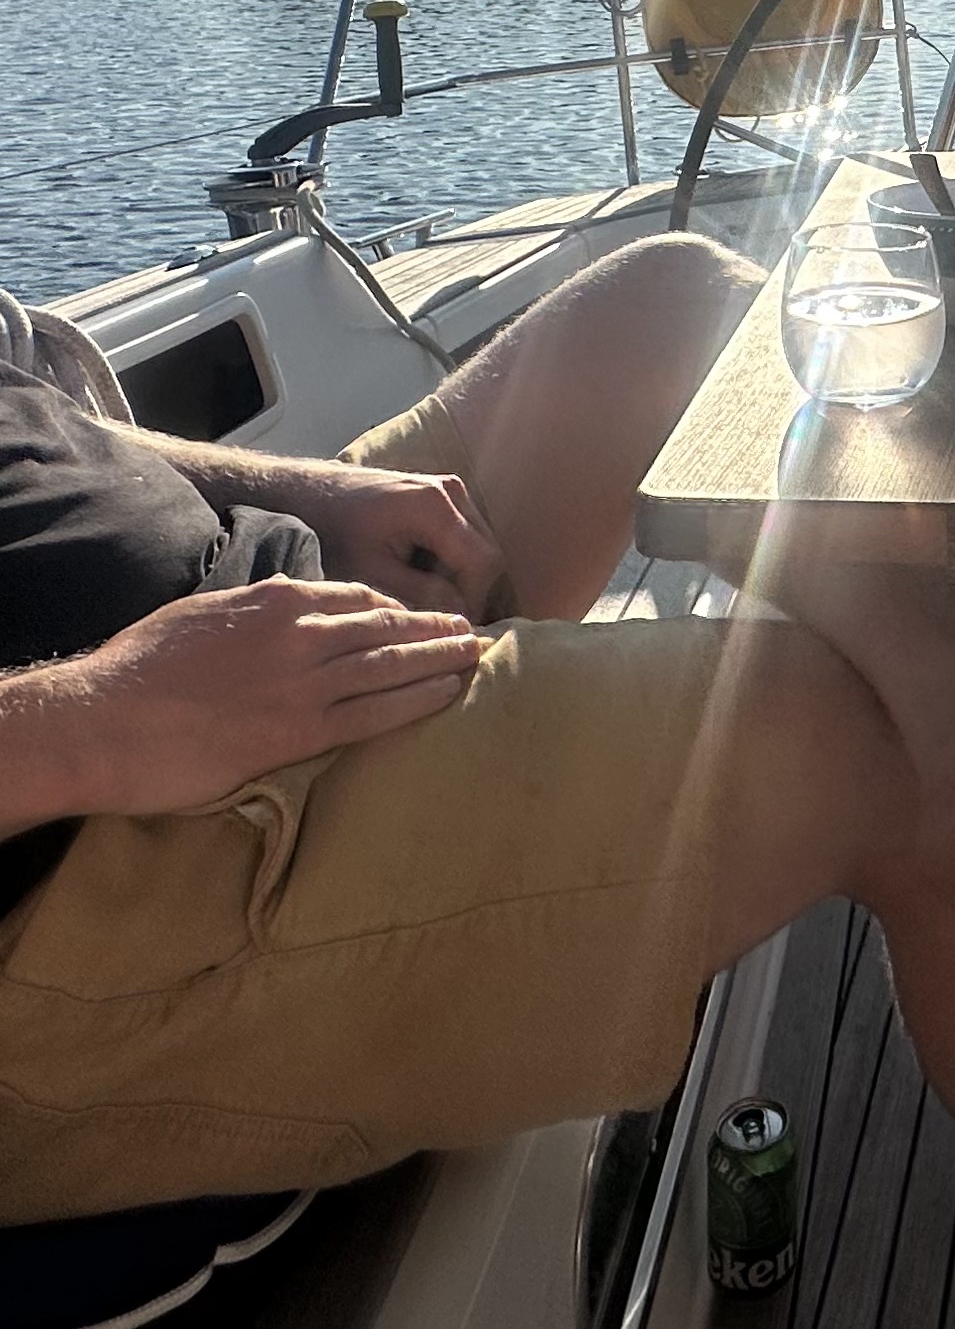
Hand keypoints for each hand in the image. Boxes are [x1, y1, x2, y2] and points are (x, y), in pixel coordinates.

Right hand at [44, 579, 483, 819]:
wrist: (104, 718)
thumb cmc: (140, 669)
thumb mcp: (202, 615)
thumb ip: (248, 614)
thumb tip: (272, 617)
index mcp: (274, 601)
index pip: (354, 597)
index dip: (393, 607)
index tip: (417, 614)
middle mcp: (299, 633)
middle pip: (386, 624)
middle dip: (433, 626)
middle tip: (470, 629)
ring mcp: (303, 682)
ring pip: (392, 662)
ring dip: (440, 657)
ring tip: (476, 653)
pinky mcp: (298, 731)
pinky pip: (376, 711)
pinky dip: (420, 699)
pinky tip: (450, 693)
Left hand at [306, 470, 506, 619]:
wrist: (308, 494)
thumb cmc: (333, 534)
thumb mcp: (371, 573)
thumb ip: (421, 594)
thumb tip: (461, 619)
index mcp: (436, 507)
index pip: (483, 562)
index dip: (476, 601)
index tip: (453, 631)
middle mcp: (452, 491)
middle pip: (487, 551)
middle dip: (471, 590)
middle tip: (444, 622)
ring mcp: (449, 488)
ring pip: (479, 543)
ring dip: (462, 576)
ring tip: (431, 601)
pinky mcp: (442, 492)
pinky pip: (465, 533)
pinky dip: (453, 560)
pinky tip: (424, 578)